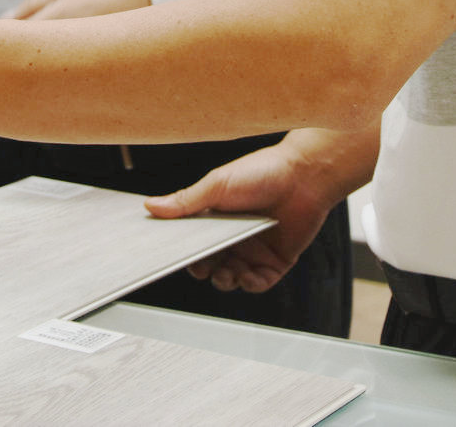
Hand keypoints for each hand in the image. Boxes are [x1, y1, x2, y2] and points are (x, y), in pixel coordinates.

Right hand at [143, 138, 347, 294]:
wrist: (304, 175)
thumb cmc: (262, 172)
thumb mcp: (217, 185)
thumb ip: (185, 201)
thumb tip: (150, 206)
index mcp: (217, 218)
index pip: (193, 244)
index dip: (186, 254)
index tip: (179, 258)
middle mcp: (234, 236)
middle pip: (210, 265)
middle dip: (204, 270)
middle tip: (204, 266)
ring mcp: (254, 250)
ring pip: (231, 278)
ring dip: (225, 280)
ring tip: (227, 272)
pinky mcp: (276, 261)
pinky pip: (259, 283)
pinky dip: (250, 284)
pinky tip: (247, 275)